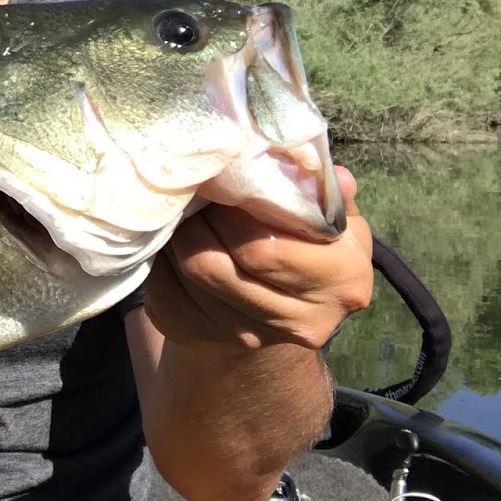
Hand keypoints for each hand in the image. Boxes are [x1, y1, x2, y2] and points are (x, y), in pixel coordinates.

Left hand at [144, 167, 373, 351]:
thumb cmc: (308, 250)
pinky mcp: (201, 338)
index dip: (233, 212)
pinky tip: (169, 240)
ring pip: (189, 273)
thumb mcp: (333, 220)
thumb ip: (322, 193)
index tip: (223, 182)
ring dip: (176, 235)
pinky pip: (162, 293)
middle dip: (198, 220)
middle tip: (195, 191)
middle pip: (217, 264)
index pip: (266, 249)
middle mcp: (300, 321)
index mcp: (342, 283)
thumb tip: (311, 162)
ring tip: (183, 210)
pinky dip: (159, 260)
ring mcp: (248, 337)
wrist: (280, 314)